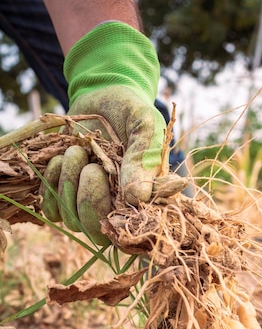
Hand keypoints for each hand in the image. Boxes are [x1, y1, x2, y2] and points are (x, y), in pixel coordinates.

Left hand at [41, 22, 186, 244]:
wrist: (103, 96)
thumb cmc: (131, 112)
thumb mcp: (144, 127)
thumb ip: (141, 160)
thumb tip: (137, 199)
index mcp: (142, 199)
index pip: (129, 229)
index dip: (114, 215)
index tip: (103, 176)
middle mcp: (116, 209)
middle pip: (96, 232)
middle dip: (88, 198)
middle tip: (90, 164)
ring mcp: (89, 206)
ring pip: (72, 221)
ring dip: (68, 184)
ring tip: (76, 151)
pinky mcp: (65, 198)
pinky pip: (52, 210)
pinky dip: (51, 185)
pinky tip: (59, 160)